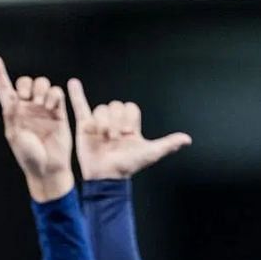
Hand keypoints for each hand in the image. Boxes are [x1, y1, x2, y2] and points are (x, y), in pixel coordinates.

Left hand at [0, 55, 72, 201]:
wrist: (48, 168)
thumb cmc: (29, 156)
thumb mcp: (14, 136)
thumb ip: (12, 115)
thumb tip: (14, 97)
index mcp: (12, 112)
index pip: (3, 88)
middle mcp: (27, 107)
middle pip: (26, 82)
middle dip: (26, 84)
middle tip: (26, 97)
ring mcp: (44, 109)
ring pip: (42, 84)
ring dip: (42, 89)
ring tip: (42, 104)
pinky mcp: (59, 113)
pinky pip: (57, 94)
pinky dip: (55, 95)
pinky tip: (52, 106)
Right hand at [67, 79, 190, 180]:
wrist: (107, 176)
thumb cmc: (129, 165)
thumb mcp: (150, 153)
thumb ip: (167, 144)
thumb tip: (187, 139)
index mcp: (130, 127)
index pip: (130, 108)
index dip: (129, 118)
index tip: (128, 133)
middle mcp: (115, 122)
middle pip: (115, 106)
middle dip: (115, 121)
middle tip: (114, 138)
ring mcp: (100, 122)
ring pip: (101, 109)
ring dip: (102, 122)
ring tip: (102, 137)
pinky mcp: (85, 126)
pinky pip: (80, 107)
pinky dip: (76, 95)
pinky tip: (73, 83)